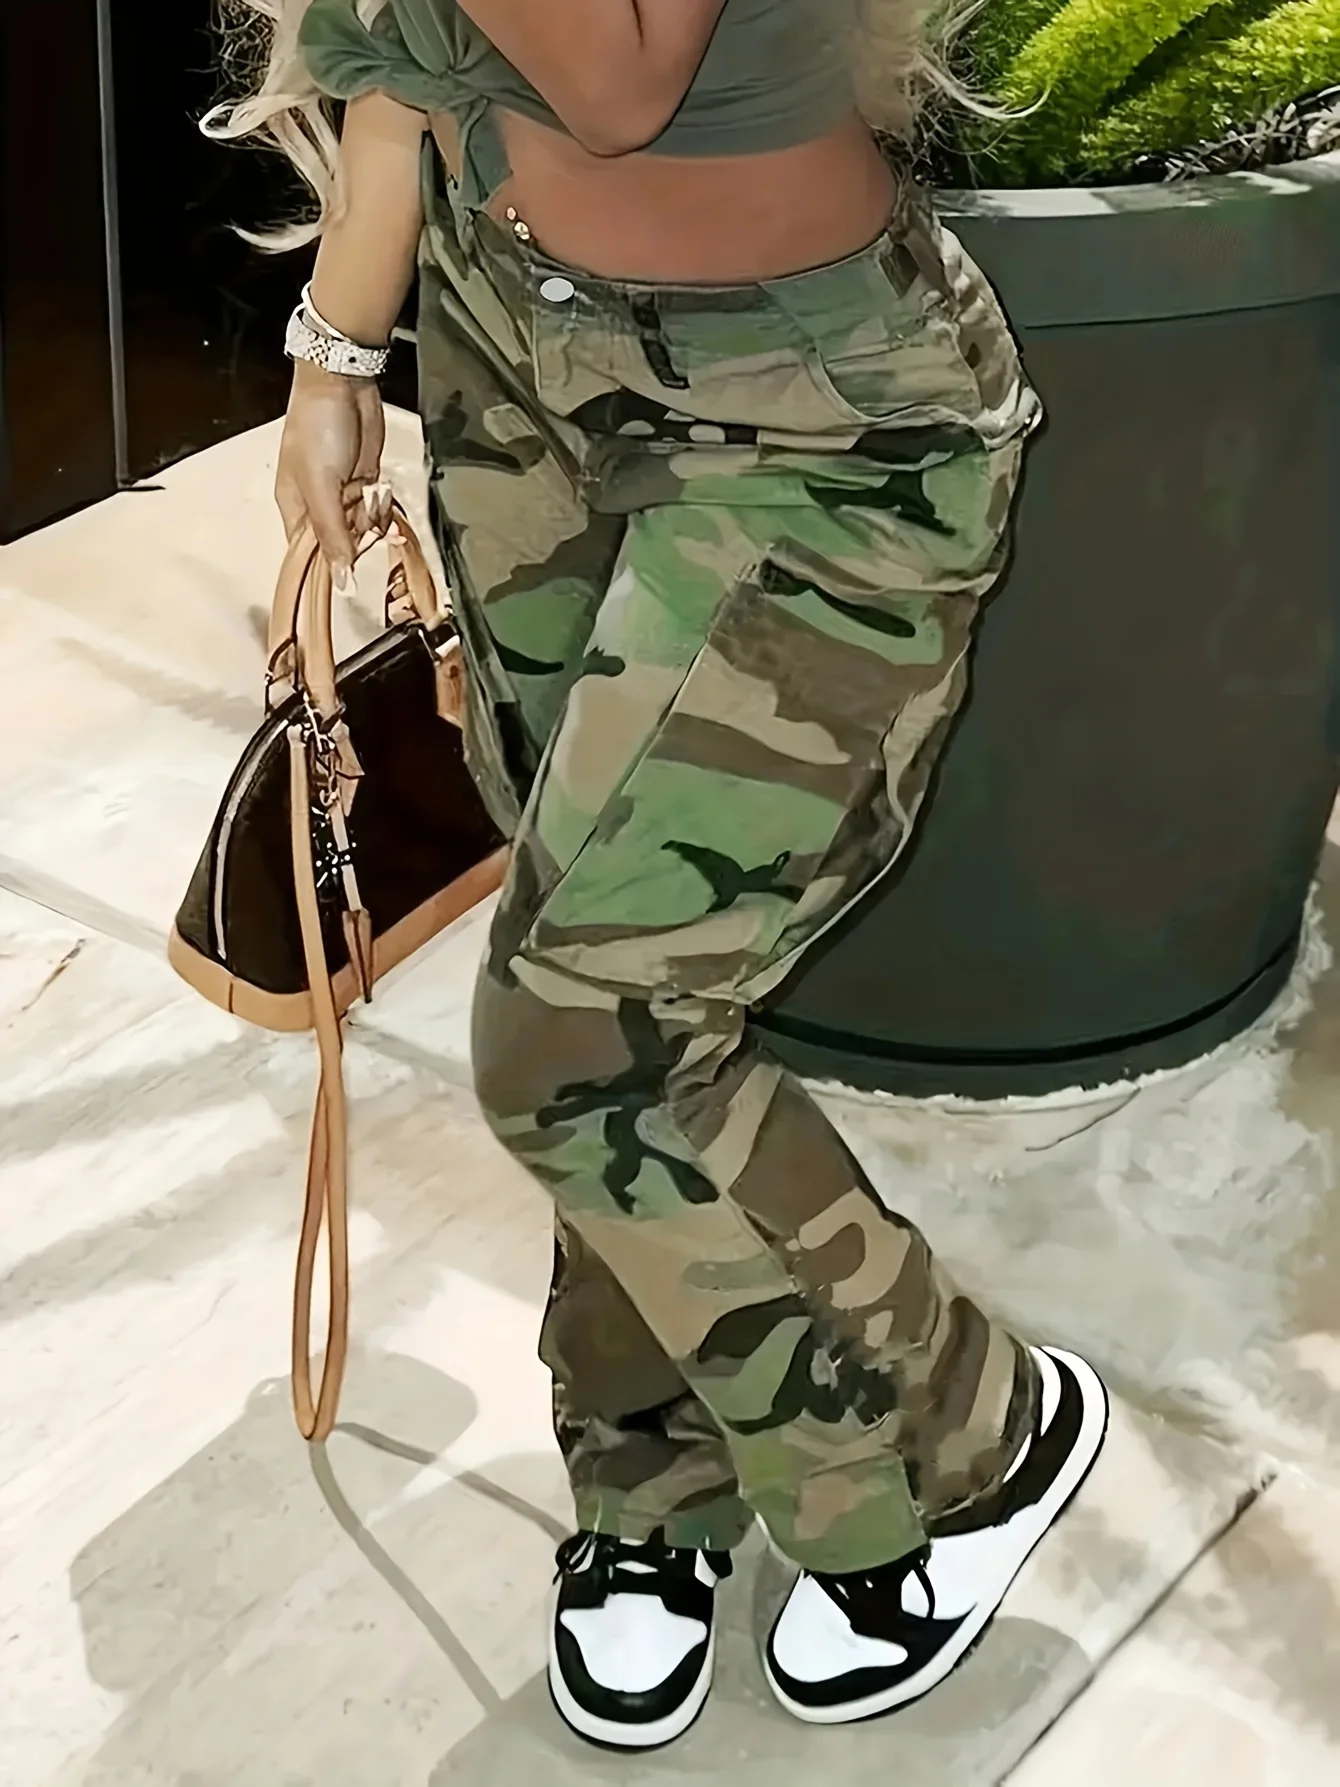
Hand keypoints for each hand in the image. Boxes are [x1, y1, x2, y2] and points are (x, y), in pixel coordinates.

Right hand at [274, 360, 389, 583]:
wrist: (343, 385)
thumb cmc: (318, 430)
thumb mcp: (320, 486)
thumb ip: (331, 535)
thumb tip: (340, 581)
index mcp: (295, 510)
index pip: (307, 557)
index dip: (327, 569)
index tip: (348, 575)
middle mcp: (318, 508)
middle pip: (340, 546)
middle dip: (356, 536)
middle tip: (359, 509)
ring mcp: (343, 496)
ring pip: (363, 530)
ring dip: (372, 518)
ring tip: (368, 491)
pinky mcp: (365, 483)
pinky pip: (376, 510)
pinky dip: (382, 504)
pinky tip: (379, 487)